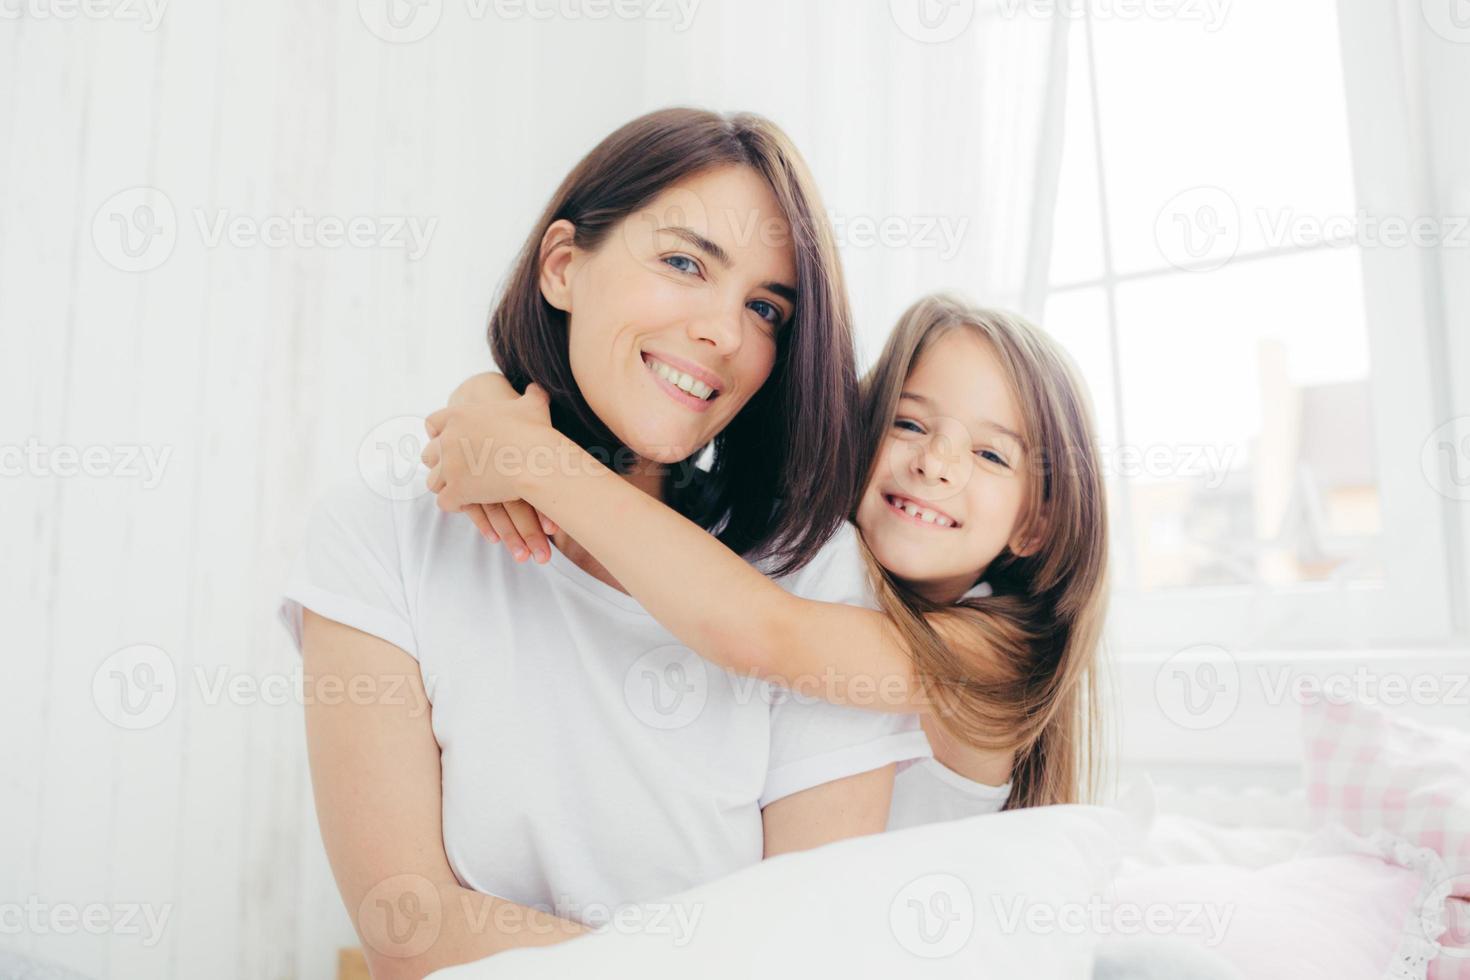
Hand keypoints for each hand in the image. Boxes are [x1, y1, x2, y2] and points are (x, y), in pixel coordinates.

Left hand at [421, 382, 558, 563]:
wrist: (537, 460)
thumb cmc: (535, 431)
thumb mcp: (533, 405)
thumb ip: (531, 393)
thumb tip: (538, 388)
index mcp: (459, 416)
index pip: (431, 423)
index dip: (439, 434)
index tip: (449, 442)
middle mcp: (448, 440)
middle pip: (429, 454)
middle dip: (440, 463)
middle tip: (456, 469)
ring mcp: (450, 467)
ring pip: (432, 480)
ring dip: (445, 486)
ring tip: (461, 489)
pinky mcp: (456, 490)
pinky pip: (444, 501)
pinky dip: (454, 504)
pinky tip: (467, 504)